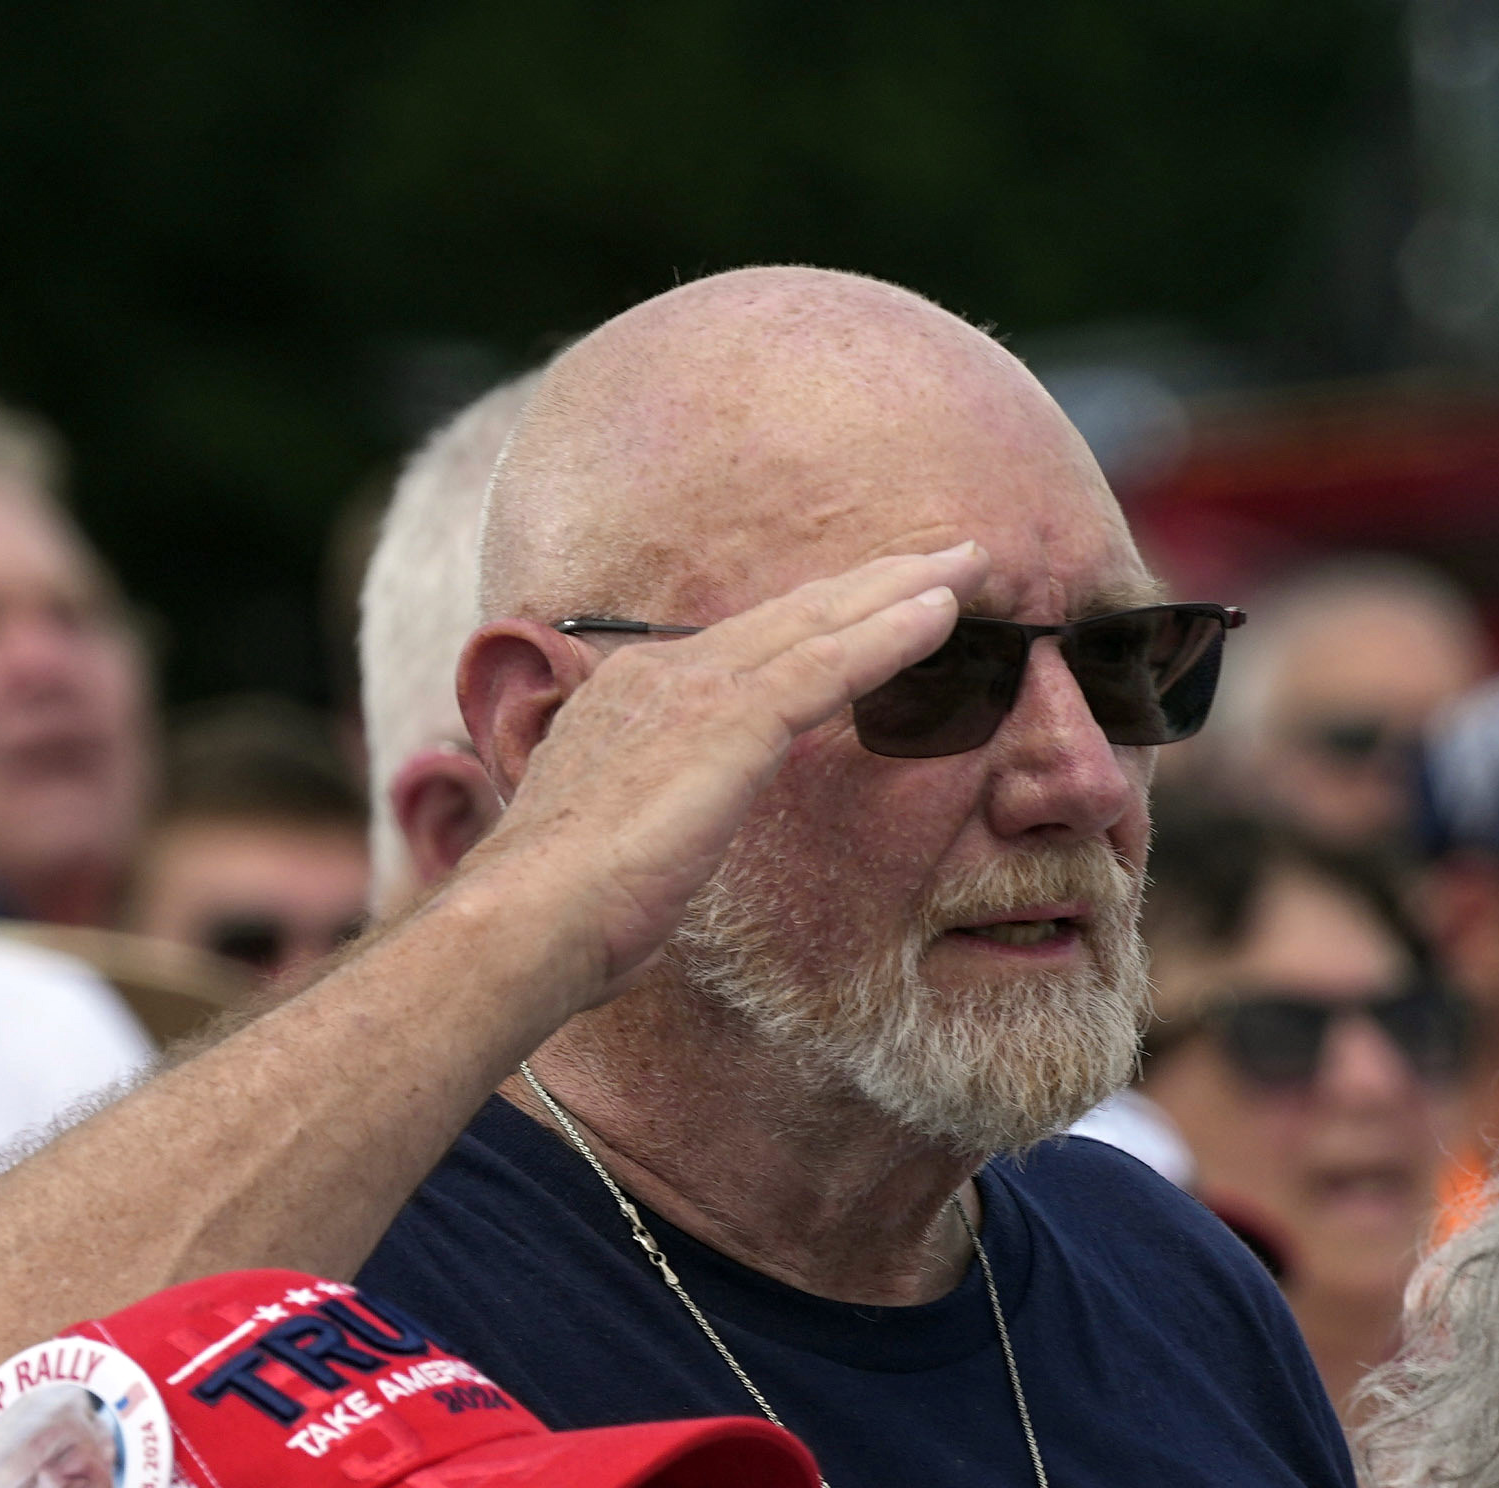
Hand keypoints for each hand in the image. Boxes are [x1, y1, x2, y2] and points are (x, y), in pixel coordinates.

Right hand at [460, 543, 976, 1005]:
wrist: (526, 921)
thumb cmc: (563, 914)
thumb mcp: (612, 848)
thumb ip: (651, 822)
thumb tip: (666, 845)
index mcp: (633, 698)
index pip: (749, 646)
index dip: (820, 621)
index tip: (874, 606)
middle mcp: (663, 674)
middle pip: (792, 613)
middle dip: (875, 580)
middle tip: (949, 556)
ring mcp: (695, 690)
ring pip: (820, 621)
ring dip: (903, 588)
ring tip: (972, 563)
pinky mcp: (729, 722)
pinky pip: (828, 664)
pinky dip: (891, 633)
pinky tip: (945, 611)